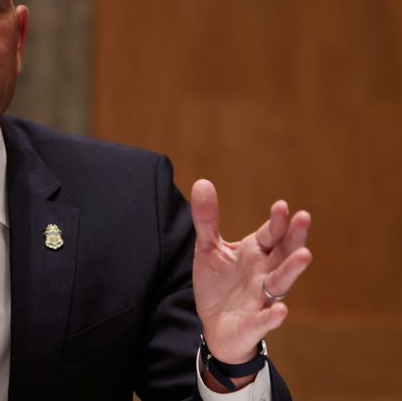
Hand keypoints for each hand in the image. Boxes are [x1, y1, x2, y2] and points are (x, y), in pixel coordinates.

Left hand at [191, 179, 311, 365]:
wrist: (215, 325)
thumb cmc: (218, 284)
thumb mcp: (208, 249)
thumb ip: (206, 219)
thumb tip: (202, 182)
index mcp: (255, 253)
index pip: (270, 234)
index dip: (276, 221)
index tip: (282, 205)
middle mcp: (264, 273)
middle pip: (283, 253)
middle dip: (294, 236)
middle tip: (303, 217)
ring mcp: (261, 298)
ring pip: (280, 282)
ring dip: (292, 269)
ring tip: (305, 255)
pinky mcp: (254, 323)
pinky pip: (265, 320)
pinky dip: (272, 316)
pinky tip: (280, 310)